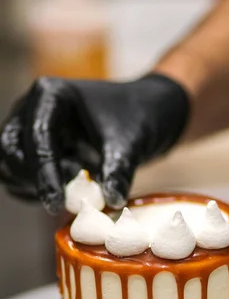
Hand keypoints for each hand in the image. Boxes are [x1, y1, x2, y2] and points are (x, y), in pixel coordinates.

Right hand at [0, 74, 189, 212]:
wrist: (146, 113)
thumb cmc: (138, 117)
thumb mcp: (131, 144)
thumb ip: (119, 172)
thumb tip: (111, 201)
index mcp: (52, 95)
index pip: (37, 137)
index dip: (44, 173)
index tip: (56, 204)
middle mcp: (33, 107)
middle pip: (11, 149)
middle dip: (32, 179)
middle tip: (62, 201)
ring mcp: (30, 127)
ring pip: (10, 164)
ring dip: (33, 186)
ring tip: (73, 190)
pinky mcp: (35, 147)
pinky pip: (20, 174)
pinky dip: (36, 190)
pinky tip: (67, 194)